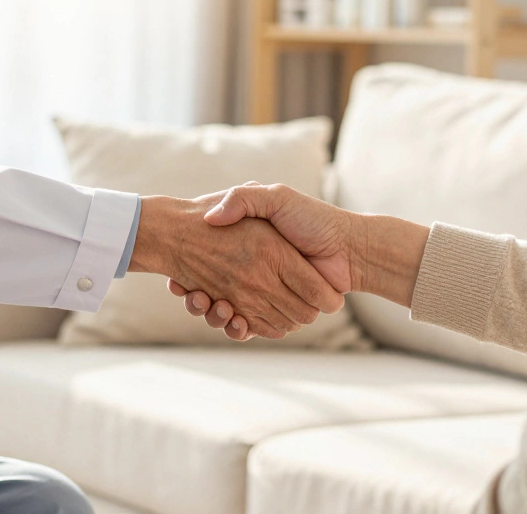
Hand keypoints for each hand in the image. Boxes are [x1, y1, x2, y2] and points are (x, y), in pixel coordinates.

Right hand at [170, 183, 427, 339]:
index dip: (189, 275)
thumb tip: (212, 217)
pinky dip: (237, 328)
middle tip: (190, 294)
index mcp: (246, 249)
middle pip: (210, 293)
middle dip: (197, 298)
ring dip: (213, 314)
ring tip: (206, 304)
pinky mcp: (276, 313)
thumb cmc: (311, 220)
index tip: (177, 277)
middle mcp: (251, 274)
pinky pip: (249, 326)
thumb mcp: (275, 198)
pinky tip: (230, 318)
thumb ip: (243, 199)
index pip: (206, 265)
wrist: (348, 248)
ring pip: (226, 313)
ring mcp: (262, 295)